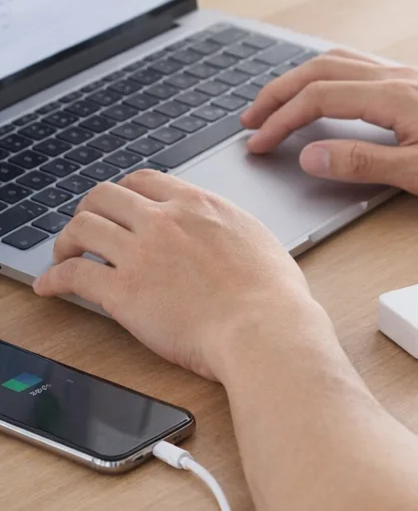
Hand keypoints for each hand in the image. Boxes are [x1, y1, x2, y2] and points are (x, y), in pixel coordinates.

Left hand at [33, 171, 328, 381]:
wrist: (264, 329)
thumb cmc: (274, 296)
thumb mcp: (258, 239)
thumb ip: (227, 227)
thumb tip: (222, 232)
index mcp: (200, 206)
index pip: (146, 180)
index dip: (126, 193)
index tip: (122, 208)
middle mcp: (166, 221)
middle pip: (105, 195)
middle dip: (90, 209)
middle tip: (88, 228)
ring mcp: (141, 254)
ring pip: (82, 227)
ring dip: (66, 240)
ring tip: (65, 255)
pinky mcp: (123, 292)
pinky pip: (73, 274)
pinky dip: (53, 279)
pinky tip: (50, 287)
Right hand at [242, 49, 417, 204]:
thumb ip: (363, 163)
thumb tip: (310, 155)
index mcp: (393, 97)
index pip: (317, 99)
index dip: (280, 121)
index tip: (257, 143)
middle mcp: (397, 77)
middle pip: (320, 71)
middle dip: (277, 93)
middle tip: (250, 119)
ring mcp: (410, 75)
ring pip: (340, 62)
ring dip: (302, 79)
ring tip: (278, 103)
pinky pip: (361, 66)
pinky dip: (329, 74)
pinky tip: (331, 91)